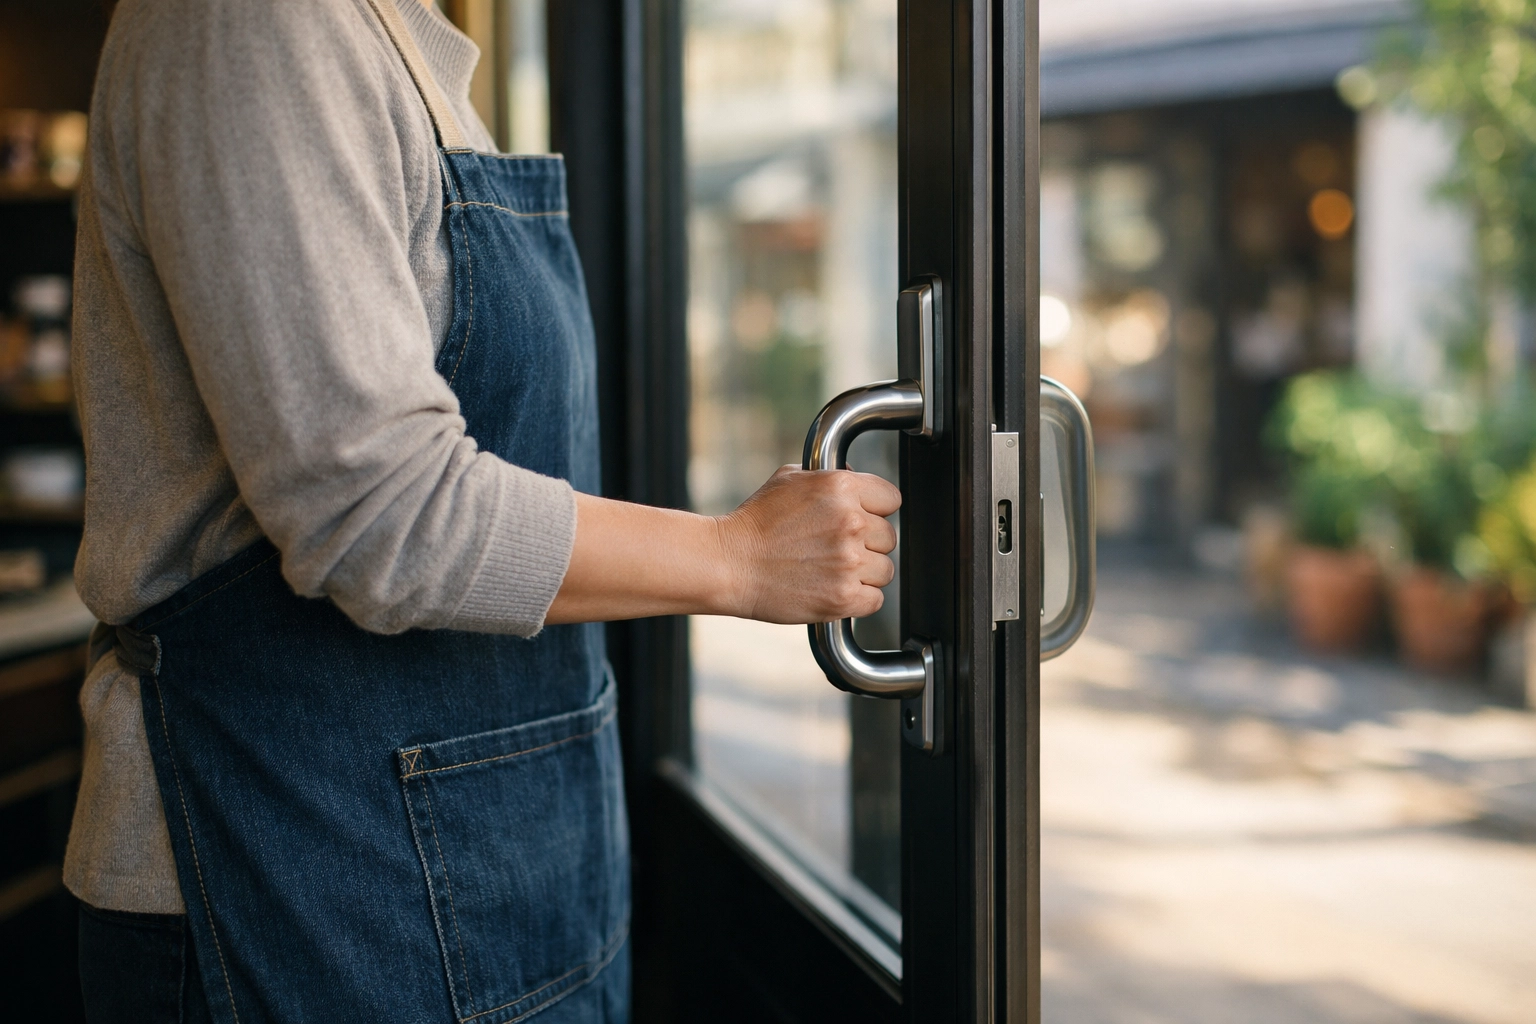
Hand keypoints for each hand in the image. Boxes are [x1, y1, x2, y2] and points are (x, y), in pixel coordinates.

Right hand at [716, 466, 900, 623]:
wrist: (728, 563)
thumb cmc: (754, 522)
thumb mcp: (789, 480)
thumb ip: (830, 477)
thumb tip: (856, 478)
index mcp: (841, 487)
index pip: (891, 499)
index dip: (875, 509)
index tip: (861, 519)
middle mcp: (851, 522)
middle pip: (888, 537)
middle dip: (867, 543)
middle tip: (835, 547)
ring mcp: (849, 562)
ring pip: (884, 570)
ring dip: (864, 573)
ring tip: (831, 570)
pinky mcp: (844, 597)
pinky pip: (874, 600)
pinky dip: (858, 599)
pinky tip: (832, 588)